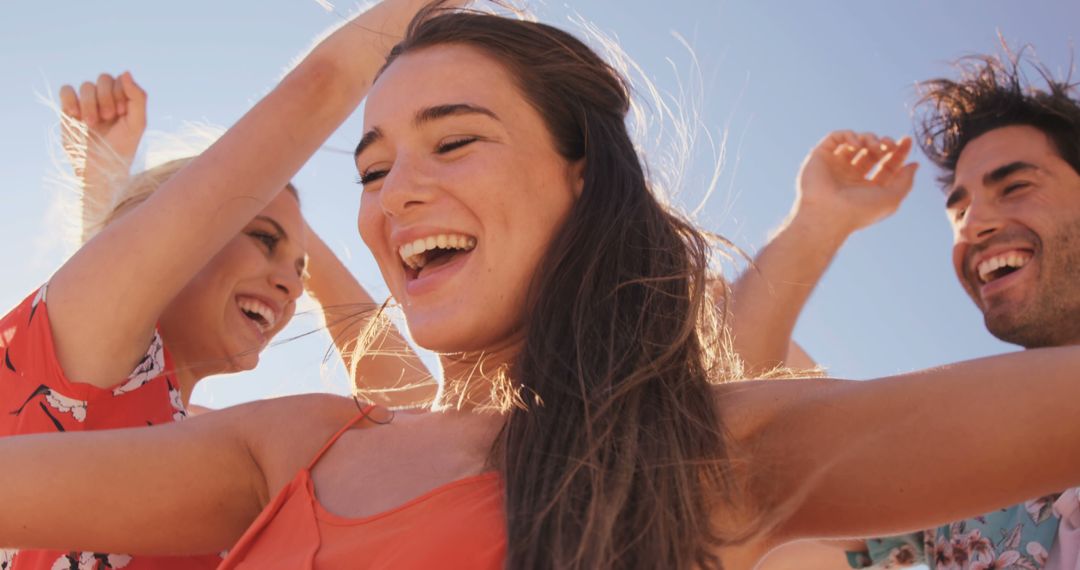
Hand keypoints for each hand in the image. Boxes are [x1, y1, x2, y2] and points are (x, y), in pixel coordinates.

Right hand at [59, 72, 146, 180]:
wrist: (99, 167)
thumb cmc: (122, 147)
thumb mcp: (137, 123)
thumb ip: (137, 97)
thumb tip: (125, 71)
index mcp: (124, 100)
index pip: (120, 79)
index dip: (120, 93)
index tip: (121, 114)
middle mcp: (105, 99)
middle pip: (103, 78)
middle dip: (106, 97)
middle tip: (108, 117)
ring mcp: (87, 103)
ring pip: (86, 85)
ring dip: (90, 104)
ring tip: (92, 123)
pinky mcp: (69, 109)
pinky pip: (66, 90)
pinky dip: (70, 100)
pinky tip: (76, 116)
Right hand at [793, 130, 918, 237]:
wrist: (828, 213)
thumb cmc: (860, 210)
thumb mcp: (892, 198)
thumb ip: (905, 181)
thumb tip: (914, 164)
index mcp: (867, 187)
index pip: (886, 165)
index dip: (898, 151)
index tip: (907, 140)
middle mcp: (851, 176)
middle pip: (872, 151)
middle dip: (884, 143)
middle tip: (888, 145)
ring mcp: (836, 166)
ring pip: (856, 142)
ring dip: (869, 139)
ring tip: (873, 147)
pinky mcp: (821, 156)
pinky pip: (836, 137)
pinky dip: (849, 135)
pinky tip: (857, 144)